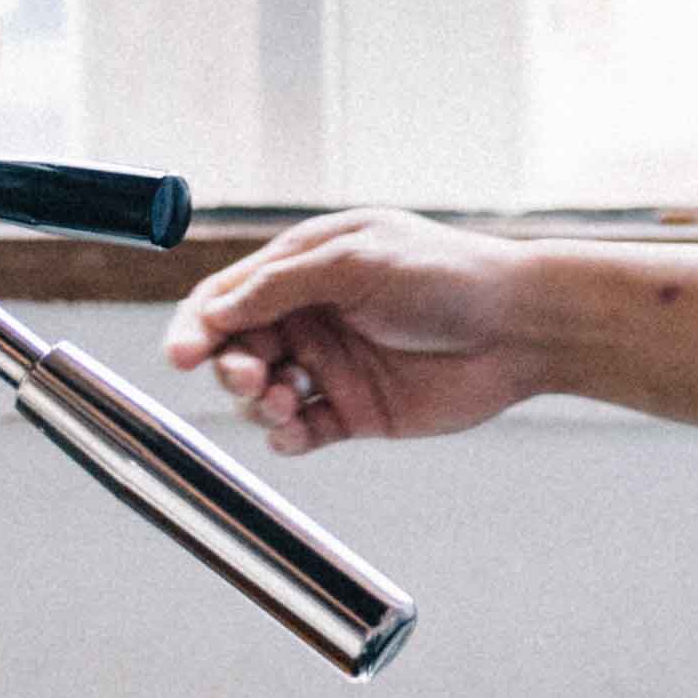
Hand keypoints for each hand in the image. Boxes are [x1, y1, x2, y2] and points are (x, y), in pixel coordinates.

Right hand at [160, 209, 559, 453]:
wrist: (518, 327)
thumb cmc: (442, 274)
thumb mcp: (354, 262)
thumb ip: (279, 284)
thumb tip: (213, 311)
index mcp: (303, 268)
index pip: (226, 298)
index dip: (195, 326)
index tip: (180, 355)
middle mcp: (309, 317)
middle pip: (234, 350)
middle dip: (228, 367)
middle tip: (252, 376)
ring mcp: (329, 366)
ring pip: (259, 394)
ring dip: (256, 402)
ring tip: (284, 401)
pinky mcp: (353, 411)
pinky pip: (298, 431)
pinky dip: (286, 436)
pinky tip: (297, 430)